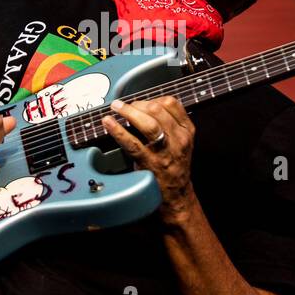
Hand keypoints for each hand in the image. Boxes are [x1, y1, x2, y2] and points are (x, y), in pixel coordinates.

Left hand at [102, 96, 196, 219]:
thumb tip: (144, 106)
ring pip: (148, 123)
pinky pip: (132, 143)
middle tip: (124, 105)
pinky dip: (118, 130)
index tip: (140, 102)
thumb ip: (169, 123)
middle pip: (157, 109)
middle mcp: (178, 139)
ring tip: (115, 108)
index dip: (152, 98)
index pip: (171, 103)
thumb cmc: (174, 167)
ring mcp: (164, 152)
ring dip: (128, 111)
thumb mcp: (180, 142)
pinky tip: (108, 123)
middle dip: (137, 103)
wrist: (176, 197)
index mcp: (187, 131)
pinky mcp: (150, 163)